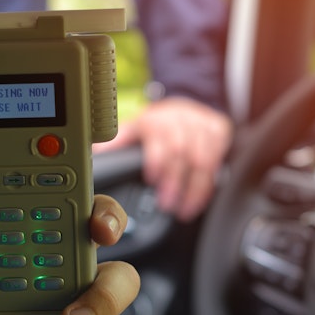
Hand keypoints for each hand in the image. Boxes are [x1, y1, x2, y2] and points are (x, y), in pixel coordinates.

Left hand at [97, 95, 231, 221]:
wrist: (188, 104)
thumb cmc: (158, 124)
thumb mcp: (136, 128)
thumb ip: (119, 141)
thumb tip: (96, 153)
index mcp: (155, 119)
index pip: (158, 138)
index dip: (156, 159)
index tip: (152, 179)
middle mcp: (180, 118)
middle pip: (180, 151)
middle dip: (174, 180)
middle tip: (166, 204)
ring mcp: (201, 124)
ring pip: (201, 158)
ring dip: (193, 188)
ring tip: (182, 210)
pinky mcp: (219, 132)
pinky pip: (217, 161)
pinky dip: (207, 185)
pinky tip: (198, 201)